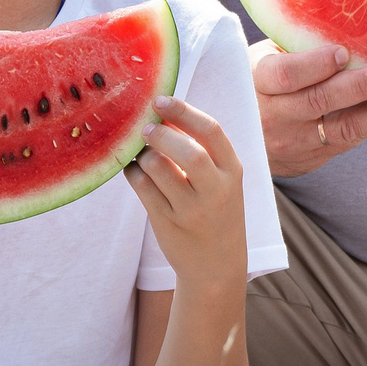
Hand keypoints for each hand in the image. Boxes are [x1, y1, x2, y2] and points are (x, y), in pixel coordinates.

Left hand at [125, 97, 247, 290]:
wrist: (216, 265)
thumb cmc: (217, 213)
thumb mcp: (223, 182)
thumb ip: (203, 151)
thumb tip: (165, 115)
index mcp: (233, 171)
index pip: (212, 131)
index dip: (184, 111)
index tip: (161, 100)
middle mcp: (216, 190)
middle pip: (187, 150)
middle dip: (160, 133)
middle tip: (144, 127)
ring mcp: (191, 209)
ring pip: (158, 168)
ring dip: (143, 154)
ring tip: (141, 153)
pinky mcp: (167, 223)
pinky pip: (142, 188)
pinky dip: (133, 173)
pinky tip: (134, 170)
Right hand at [250, 39, 366, 178]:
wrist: (242, 137)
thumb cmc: (262, 80)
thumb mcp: (265, 58)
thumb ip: (295, 45)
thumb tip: (345, 18)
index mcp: (257, 81)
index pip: (285, 75)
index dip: (314, 65)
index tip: (343, 53)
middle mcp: (274, 116)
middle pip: (318, 101)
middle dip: (358, 88)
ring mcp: (294, 141)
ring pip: (342, 128)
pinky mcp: (314, 156)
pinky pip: (350, 139)